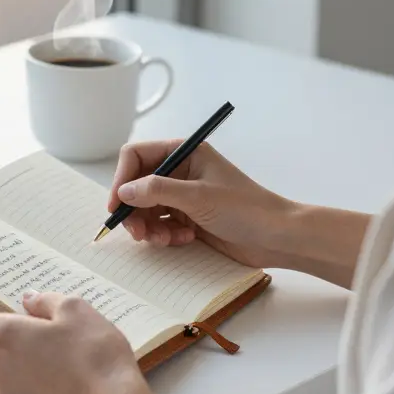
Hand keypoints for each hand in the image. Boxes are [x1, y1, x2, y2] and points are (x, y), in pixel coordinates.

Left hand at [0, 292, 165, 393]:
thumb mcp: (75, 310)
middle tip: (51, 326)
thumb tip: (29, 301)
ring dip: (29, 355)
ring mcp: (10, 392)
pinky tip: (69, 373)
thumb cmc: (93, 353)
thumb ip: (45, 301)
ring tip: (67, 351)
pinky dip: (39, 376)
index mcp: (2, 336)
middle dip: (17, 333)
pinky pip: (25, 383)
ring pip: (11, 364)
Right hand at [108, 140, 299, 269]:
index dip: (122, 179)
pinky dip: (164, 235)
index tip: (116, 206)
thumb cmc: (245, 209)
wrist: (276, 238)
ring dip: (149, 227)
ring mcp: (183, 195)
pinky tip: (184, 240)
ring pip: (145, 209)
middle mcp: (180, 171)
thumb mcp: (198, 197)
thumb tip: (123, 192)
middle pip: (137, 186)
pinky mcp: (187, 218)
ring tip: (165, 240)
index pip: (137, 156)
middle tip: (138, 234)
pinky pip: (159, 225)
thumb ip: (157, 190)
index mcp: (184, 153)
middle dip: (134, 211)